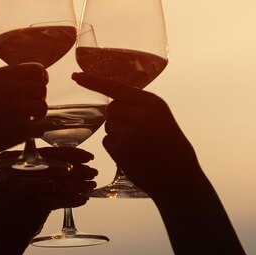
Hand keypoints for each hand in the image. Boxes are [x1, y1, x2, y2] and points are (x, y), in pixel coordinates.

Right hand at [0, 63, 48, 167]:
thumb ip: (13, 76)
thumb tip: (42, 74)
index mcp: (2, 75)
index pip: (37, 70)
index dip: (40, 79)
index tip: (35, 86)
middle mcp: (11, 89)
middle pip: (42, 88)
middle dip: (36, 97)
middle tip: (26, 106)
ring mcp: (17, 109)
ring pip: (43, 107)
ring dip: (37, 115)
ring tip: (25, 119)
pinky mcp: (22, 129)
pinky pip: (40, 127)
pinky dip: (34, 131)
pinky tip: (23, 131)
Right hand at [0, 147, 96, 250]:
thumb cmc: (10, 205)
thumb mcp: (13, 179)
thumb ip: (33, 166)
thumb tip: (69, 158)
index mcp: (9, 159)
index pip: (46, 152)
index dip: (71, 153)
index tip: (87, 156)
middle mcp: (15, 170)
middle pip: (56, 165)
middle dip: (79, 168)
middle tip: (93, 171)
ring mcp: (24, 187)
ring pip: (61, 181)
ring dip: (80, 183)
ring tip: (91, 185)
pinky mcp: (34, 205)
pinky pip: (61, 199)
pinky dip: (74, 199)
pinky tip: (83, 199)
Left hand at [72, 72, 202, 199]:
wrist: (179, 178)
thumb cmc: (171, 147)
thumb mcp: (161, 117)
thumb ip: (140, 106)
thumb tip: (113, 103)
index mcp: (153, 102)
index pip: (116, 87)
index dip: (94, 81)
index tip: (76, 76)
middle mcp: (141, 114)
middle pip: (111, 108)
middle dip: (118, 117)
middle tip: (137, 132)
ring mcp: (130, 133)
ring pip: (108, 125)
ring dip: (117, 134)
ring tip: (139, 146)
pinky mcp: (122, 150)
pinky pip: (107, 142)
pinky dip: (115, 148)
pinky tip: (133, 155)